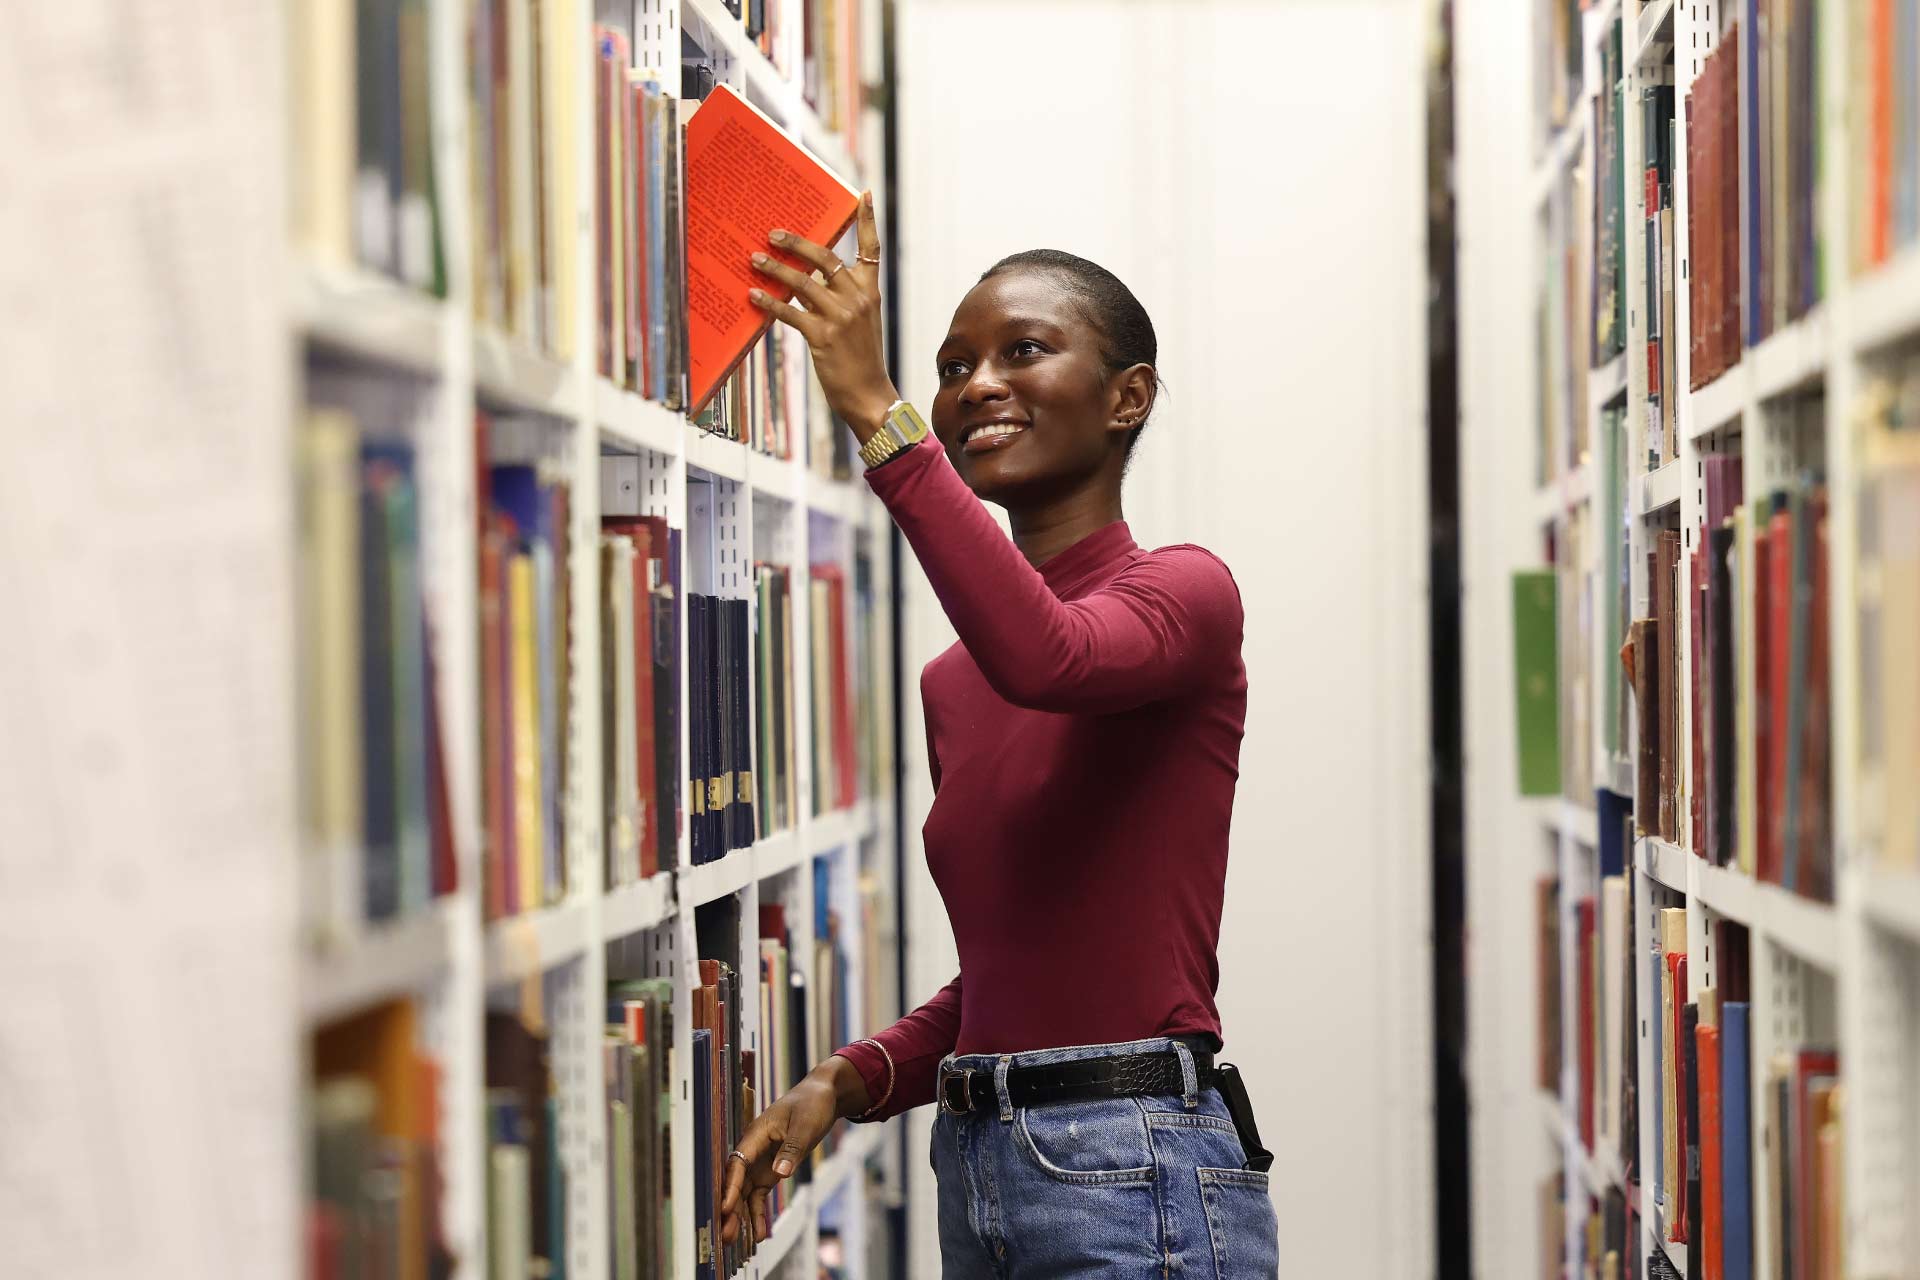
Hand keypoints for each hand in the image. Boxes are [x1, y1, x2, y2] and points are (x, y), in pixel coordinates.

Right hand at [718, 1058, 864, 1245]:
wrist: (824, 1095)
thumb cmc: (812, 1103)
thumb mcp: (805, 1125)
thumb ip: (792, 1149)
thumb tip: (778, 1173)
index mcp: (756, 1133)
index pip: (738, 1163)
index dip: (731, 1186)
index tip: (725, 1207)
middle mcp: (754, 1149)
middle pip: (737, 1182)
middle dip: (731, 1208)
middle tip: (726, 1233)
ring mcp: (762, 1161)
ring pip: (746, 1192)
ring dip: (741, 1215)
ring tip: (736, 1240)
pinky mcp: (772, 1169)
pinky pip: (760, 1194)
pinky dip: (758, 1211)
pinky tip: (758, 1232)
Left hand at [748, 190, 899, 439]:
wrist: (869, 395)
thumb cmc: (860, 359)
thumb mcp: (861, 322)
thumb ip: (841, 297)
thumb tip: (807, 278)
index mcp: (869, 292)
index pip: (871, 249)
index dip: (868, 220)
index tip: (863, 194)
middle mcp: (857, 299)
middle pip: (825, 257)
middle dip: (796, 242)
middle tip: (773, 233)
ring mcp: (840, 317)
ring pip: (802, 282)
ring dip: (775, 268)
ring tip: (753, 259)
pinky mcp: (822, 336)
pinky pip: (790, 312)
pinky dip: (769, 302)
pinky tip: (753, 295)